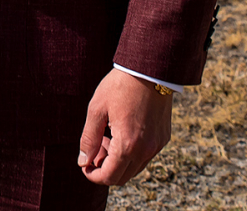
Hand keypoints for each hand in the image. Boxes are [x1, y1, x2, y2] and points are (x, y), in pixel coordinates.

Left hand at [77, 68, 172, 185]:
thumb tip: (83, 161)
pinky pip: (146, 156)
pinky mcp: (163, 138)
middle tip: (97, 146)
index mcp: (128, 145)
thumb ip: (89, 138)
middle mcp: (146, 150)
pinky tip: (123, 131)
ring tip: (109, 136)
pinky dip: (132, 153)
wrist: (150, 69)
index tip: (84, 163)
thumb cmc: (120, 86)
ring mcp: (157, 145)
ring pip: (135, 168)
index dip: (93, 175)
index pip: (109, 177)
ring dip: (118, 161)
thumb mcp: (97, 109)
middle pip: (122, 177)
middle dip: (105, 168)